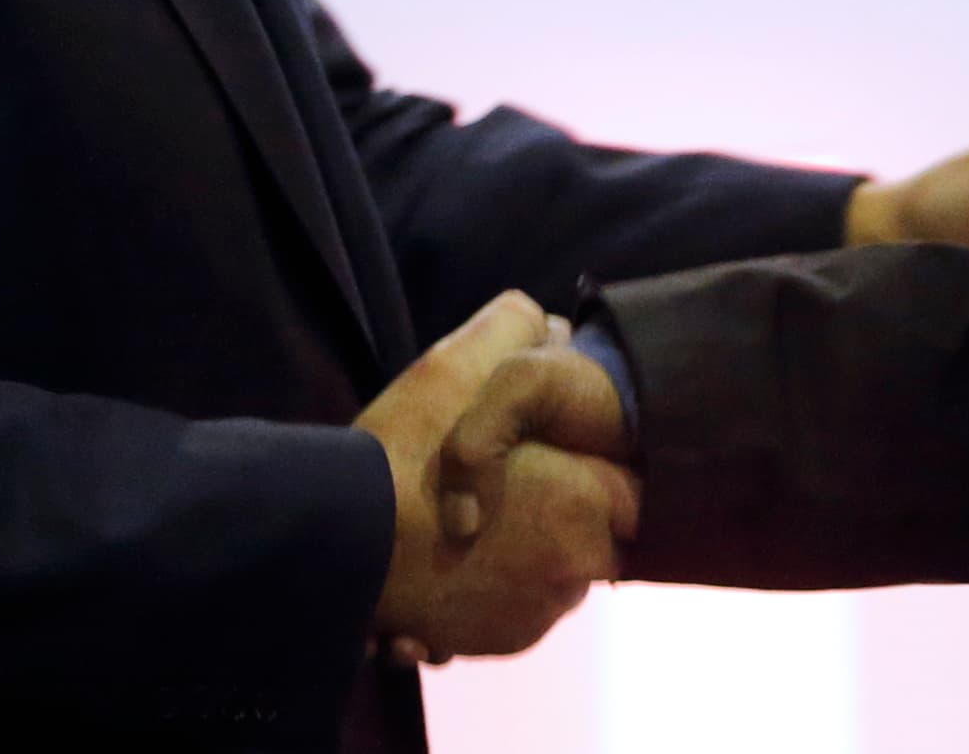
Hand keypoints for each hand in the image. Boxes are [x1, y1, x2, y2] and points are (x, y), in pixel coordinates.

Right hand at [358, 295, 637, 663]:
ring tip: (479, 520)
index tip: (562, 447)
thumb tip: (557, 326)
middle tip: (515, 481)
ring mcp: (540, 614)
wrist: (336, 549)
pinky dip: (502, 585)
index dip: (595, 454)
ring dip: (535, 547)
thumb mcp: (456, 364)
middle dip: (569, 504)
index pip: (632, 480)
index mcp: (585, 502)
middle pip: (601, 529)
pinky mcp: (505, 642)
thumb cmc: (399, 454)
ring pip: (561, 568)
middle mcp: (577, 571)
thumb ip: (520, 330)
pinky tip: (459, 558)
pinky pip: (522, 605)